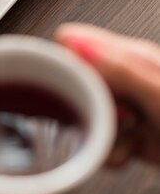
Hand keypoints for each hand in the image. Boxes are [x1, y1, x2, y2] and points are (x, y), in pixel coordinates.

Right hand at [55, 23, 159, 164]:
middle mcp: (126, 77)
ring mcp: (129, 106)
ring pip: (84, 113)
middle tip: (102, 117)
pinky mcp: (131, 134)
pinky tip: (129, 152)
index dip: (63, 64)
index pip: (74, 43)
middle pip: (74, 82)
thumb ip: (120, 67)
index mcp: (131, 56)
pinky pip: (100, 139)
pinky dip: (109, 152)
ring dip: (97, 133)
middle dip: (79, 105)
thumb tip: (74, 42)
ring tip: (122, 137)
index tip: (69, 88)